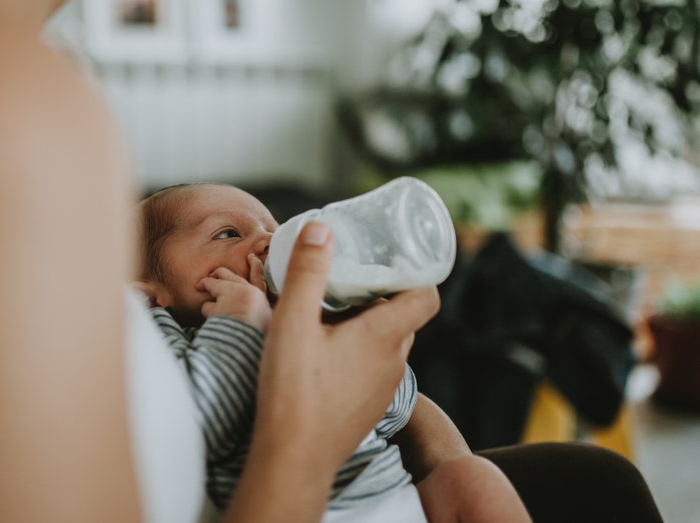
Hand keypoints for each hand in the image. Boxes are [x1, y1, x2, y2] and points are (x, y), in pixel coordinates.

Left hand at [198, 254, 271, 332]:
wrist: (247, 347)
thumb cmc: (256, 339)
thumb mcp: (268, 325)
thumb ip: (261, 316)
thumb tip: (259, 317)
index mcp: (261, 299)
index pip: (258, 279)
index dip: (255, 267)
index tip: (250, 257)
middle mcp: (246, 292)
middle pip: (228, 275)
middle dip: (217, 274)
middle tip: (210, 277)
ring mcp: (230, 297)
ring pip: (213, 285)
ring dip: (207, 289)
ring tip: (205, 299)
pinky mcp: (217, 305)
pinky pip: (206, 305)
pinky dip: (207, 311)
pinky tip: (209, 320)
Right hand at [222, 221, 438, 521]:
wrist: (293, 459)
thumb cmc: (294, 391)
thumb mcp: (293, 321)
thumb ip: (307, 272)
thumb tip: (321, 228)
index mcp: (385, 335)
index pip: (427, 296)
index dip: (415, 274)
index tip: (388, 260)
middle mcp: (394, 361)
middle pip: (404, 316)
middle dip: (382, 295)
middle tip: (348, 281)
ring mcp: (383, 388)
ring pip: (388, 344)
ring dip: (369, 325)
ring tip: (331, 315)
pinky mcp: (368, 407)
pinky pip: (374, 369)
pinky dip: (360, 353)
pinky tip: (324, 355)